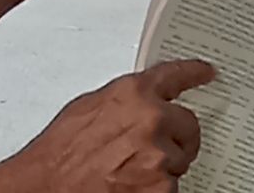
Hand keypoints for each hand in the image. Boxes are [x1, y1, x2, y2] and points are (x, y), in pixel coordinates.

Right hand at [14, 60, 215, 192]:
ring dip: (162, 165)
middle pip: (188, 123)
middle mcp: (151, 119)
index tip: (207, 72)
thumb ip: (124, 101)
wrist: (45, 188)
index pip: (176, 75)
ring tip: (128, 170)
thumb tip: (140, 102)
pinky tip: (130, 185)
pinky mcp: (162, 186)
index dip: (194, 73)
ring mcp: (159, 154)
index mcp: (133, 93)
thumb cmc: (60, 153)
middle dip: (175, 136)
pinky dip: (156, 188)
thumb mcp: (88, 108)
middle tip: (151, 149)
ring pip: (180, 157)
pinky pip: (172, 184)